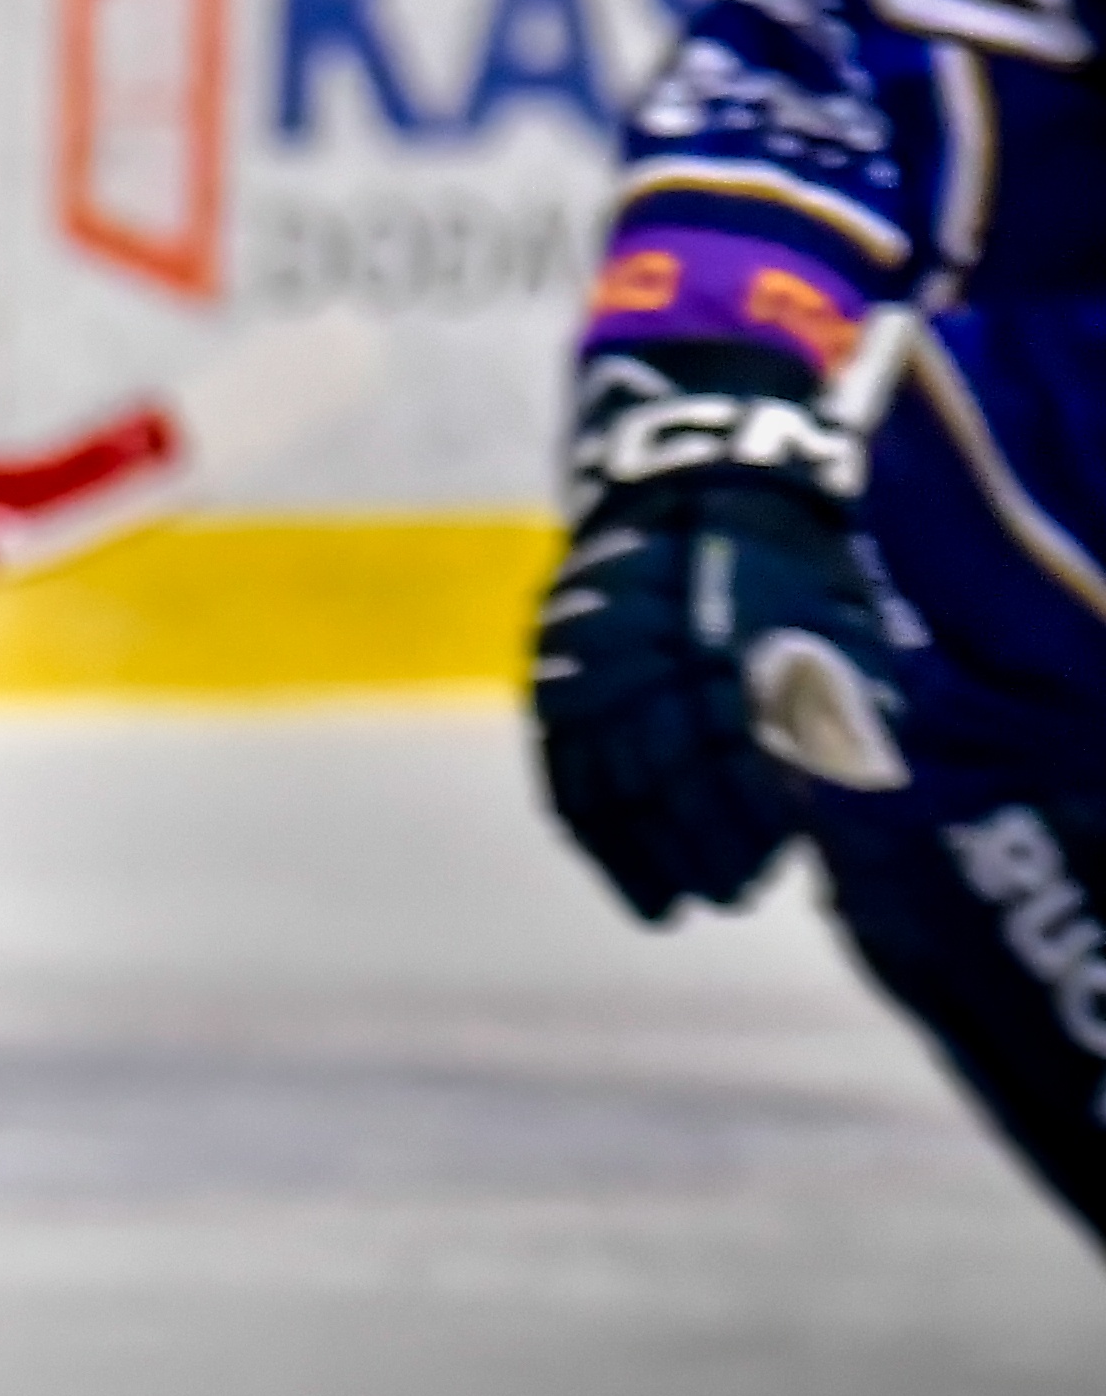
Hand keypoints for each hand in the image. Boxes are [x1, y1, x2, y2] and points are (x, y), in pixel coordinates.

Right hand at [533, 341, 910, 921]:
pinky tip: (613, 864)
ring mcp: (589, 655)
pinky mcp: (553, 663)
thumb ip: (839, 720)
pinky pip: (557, 758)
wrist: (696, 489)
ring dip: (631, 849)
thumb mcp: (841, 631)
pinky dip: (583, 822)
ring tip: (665, 906)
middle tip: (727, 895)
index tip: (769, 871)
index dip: (743, 821)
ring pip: (598, 771)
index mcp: (728, 634)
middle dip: (692, 845)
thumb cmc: (795, 577)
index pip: (725, 750)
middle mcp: (649, 644)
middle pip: (659, 769)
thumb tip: (817, 818)